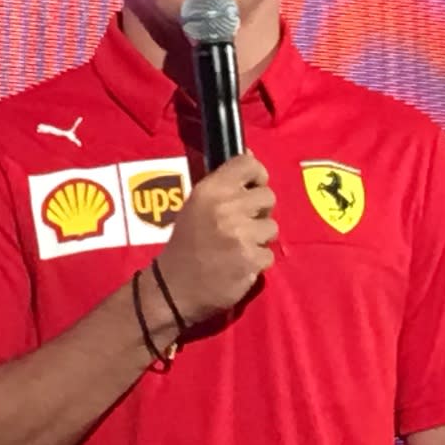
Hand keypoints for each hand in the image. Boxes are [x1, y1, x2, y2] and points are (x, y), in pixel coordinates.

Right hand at [155, 153, 277, 324]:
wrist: (173, 288)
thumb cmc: (185, 243)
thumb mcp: (195, 204)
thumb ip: (223, 183)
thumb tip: (250, 156)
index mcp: (210, 190)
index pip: (248, 164)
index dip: (257, 174)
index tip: (253, 186)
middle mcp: (227, 208)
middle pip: (268, 196)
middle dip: (259, 211)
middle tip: (244, 223)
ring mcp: (240, 236)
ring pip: (272, 227)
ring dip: (259, 238)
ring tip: (238, 246)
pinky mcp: (250, 261)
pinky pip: (269, 254)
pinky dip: (256, 261)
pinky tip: (238, 264)